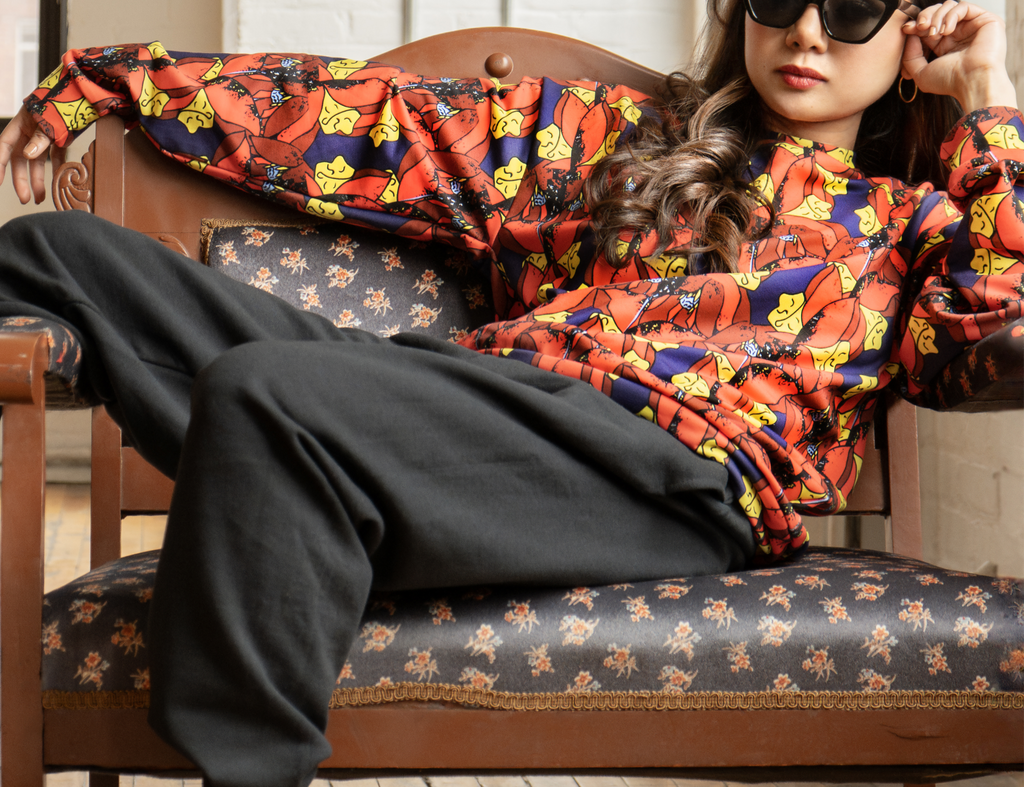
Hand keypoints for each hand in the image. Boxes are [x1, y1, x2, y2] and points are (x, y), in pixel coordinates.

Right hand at [0, 108, 64, 204]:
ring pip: (37, 162)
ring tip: (41, 198)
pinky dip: (57, 168)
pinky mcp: (61, 139)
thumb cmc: (64, 99)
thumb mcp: (49, 119)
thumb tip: (28, 154)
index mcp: (21, 123)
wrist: (87, 90)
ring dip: (38, 180)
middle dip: (21, 180)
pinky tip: (58, 182)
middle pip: (20, 159)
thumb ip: (40, 137)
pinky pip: (56, 157)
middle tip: (25, 199)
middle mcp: (30, 130)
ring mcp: (45, 135)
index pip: (4, 147)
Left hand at [901, 0, 1017, 112]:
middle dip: (924, 17)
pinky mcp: (985, 19)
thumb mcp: (920, 73)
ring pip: (949, 6)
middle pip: (937, 12)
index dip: (915, 25)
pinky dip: (951, 16)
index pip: (927, 26)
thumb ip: (910, 56)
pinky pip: (963, 6)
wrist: (972, 81)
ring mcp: (972, 26)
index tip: (906, 29)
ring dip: (937, 17)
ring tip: (935, 34)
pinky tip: (947, 31)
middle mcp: (959, 34)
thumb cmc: (949, 81)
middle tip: (920, 27)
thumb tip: (909, 34)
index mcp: (944, 45)